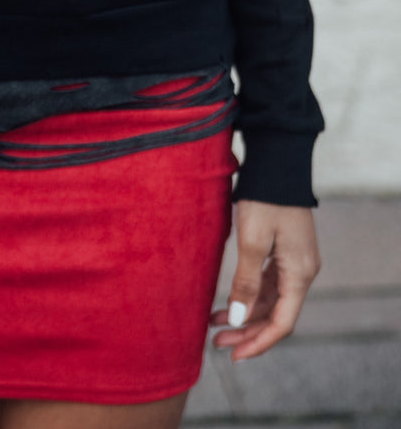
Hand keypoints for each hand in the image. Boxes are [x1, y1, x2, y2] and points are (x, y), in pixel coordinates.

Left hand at [209, 199, 320, 359]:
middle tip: (216, 341)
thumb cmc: (264, 199)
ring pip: (272, 299)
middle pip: (276, 313)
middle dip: (246, 330)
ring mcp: (296, 260)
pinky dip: (251, 294)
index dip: (258, 343)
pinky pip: (270, 282)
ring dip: (245, 312)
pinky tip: (231, 298)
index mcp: (299, 273)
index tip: (233, 355)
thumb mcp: (251, 241)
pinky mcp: (286, 249)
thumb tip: (238, 319)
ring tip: (214, 321)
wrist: (277, 163)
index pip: (282, 323)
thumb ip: (246, 282)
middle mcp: (303, 271)